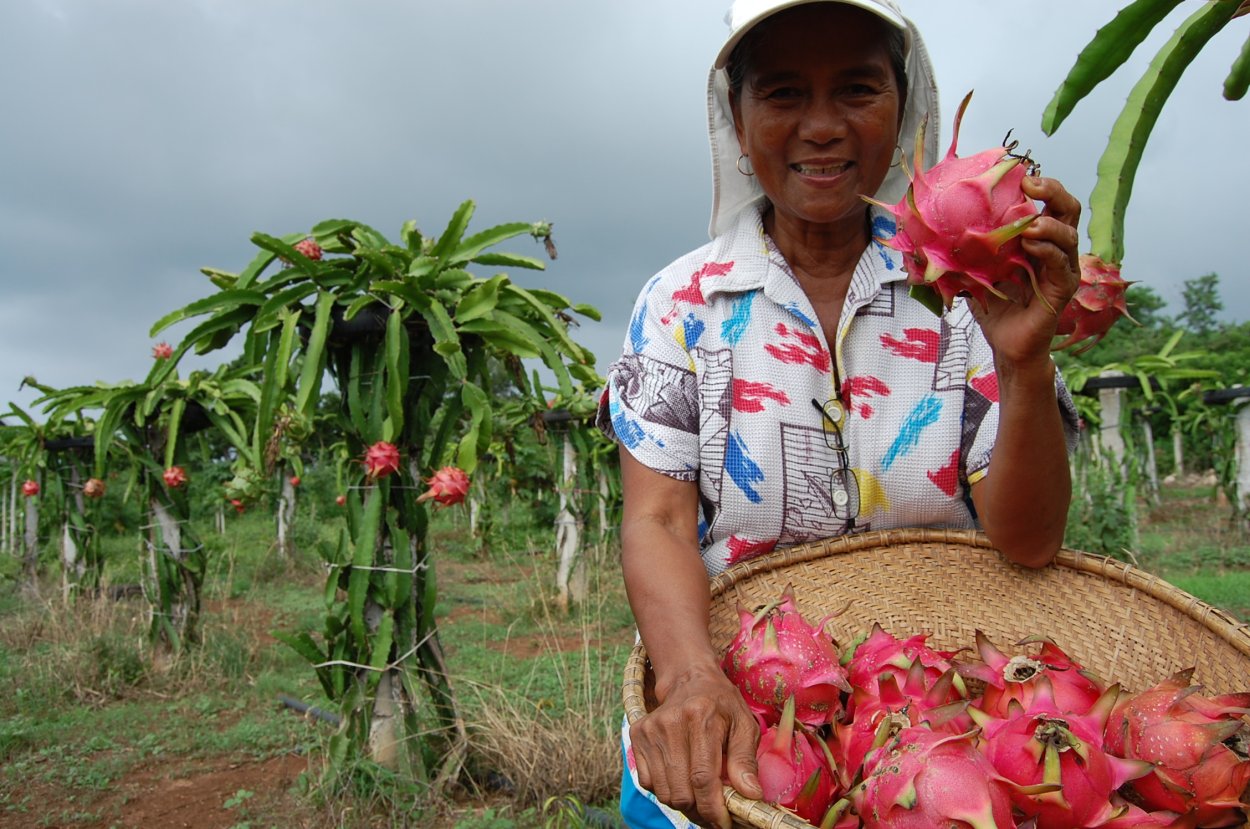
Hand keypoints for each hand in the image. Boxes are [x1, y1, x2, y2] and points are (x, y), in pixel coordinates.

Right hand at [630, 663, 761, 828]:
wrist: (689, 679)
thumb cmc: (721, 704)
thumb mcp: (744, 725)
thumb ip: (746, 760)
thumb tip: (750, 795)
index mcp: (701, 717)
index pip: (703, 778)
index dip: (713, 809)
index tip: (724, 823)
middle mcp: (671, 722)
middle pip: (681, 791)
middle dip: (700, 810)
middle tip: (715, 811)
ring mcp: (650, 730)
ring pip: (663, 792)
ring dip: (683, 803)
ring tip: (700, 796)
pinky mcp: (636, 735)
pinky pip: (648, 782)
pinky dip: (666, 790)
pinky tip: (681, 779)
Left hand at [972, 175, 1080, 368]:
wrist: (1006, 345)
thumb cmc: (993, 307)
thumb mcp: (973, 270)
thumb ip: (959, 250)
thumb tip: (920, 235)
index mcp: (1038, 239)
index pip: (1047, 203)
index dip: (1039, 185)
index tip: (1018, 173)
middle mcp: (1056, 249)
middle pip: (1067, 210)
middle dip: (1053, 192)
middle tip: (1031, 185)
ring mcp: (1063, 269)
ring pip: (1069, 235)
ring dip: (1049, 225)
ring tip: (1029, 223)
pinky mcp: (1062, 290)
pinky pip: (1061, 265)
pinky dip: (1048, 251)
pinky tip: (1031, 246)